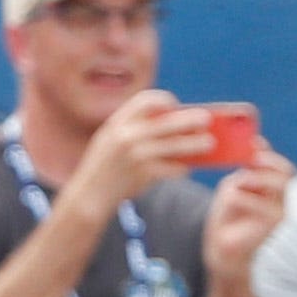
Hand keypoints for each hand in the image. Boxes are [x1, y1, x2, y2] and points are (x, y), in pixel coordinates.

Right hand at [74, 92, 216, 214]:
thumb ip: (131, 128)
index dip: (165, 100)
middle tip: (206, 120)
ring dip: (197, 144)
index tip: (175, 106)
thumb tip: (168, 122)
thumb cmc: (103, 168)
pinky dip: (182, 168)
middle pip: (170, 121)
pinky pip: (173, 168)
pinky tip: (185, 168)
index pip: (147, 100)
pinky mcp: (145, 174)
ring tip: (209, 143)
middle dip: (192, 119)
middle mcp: (128, 135)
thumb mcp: (108, 140)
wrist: (87, 196)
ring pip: (178, 145)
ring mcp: (137, 155)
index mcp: (118, 123)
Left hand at [198, 148, 294, 281]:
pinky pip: (264, 206)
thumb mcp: (233, 186)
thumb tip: (252, 149)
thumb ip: (243, 170)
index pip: (278, 164)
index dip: (267, 152)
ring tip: (241, 179)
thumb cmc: (227, 215)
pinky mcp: (273, 225)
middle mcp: (281, 198)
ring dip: (260, 178)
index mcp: (272, 186)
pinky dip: (246, 198)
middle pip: (286, 172)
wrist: (221, 246)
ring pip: (281, 186)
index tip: (252, 142)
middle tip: (252, 158)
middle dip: (270, 162)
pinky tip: (231, 196)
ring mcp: (280, 211)